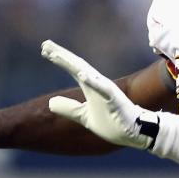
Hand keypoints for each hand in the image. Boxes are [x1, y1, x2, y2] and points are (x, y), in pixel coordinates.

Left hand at [41, 40, 160, 149]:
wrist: (134, 132)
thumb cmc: (111, 122)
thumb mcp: (84, 116)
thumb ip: (69, 108)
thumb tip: (50, 102)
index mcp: (91, 86)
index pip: (73, 69)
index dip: (59, 59)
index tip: (44, 49)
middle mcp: (98, 84)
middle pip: (77, 66)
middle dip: (61, 55)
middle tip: (45, 44)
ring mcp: (106, 90)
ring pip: (87, 73)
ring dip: (72, 63)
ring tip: (56, 54)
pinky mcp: (114, 99)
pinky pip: (102, 88)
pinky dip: (92, 80)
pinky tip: (81, 74)